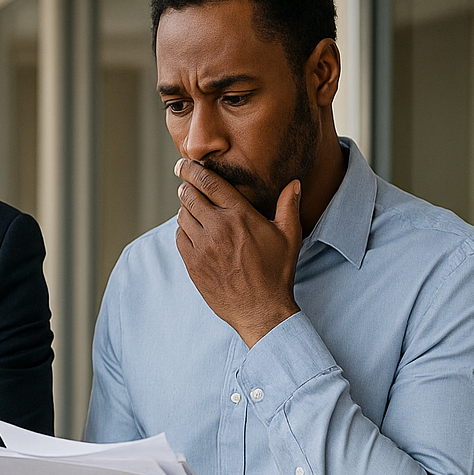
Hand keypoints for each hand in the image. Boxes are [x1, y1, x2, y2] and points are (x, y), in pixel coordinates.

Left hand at [174, 158, 301, 347]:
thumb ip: (289, 207)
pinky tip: (192, 229)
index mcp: (240, 216)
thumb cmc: (277, 273)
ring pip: (182, 216)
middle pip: (190, 196)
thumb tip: (294, 183)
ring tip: (192, 206)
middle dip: (186, 185)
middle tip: (185, 181)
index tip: (184, 164)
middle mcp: (217, 228)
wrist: (260, 310)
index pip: (210, 183)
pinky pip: (179, 237)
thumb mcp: (290, 237)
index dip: (193, 170)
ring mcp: (202, 247)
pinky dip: (182, 229)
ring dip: (185, 208)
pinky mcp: (192, 264)